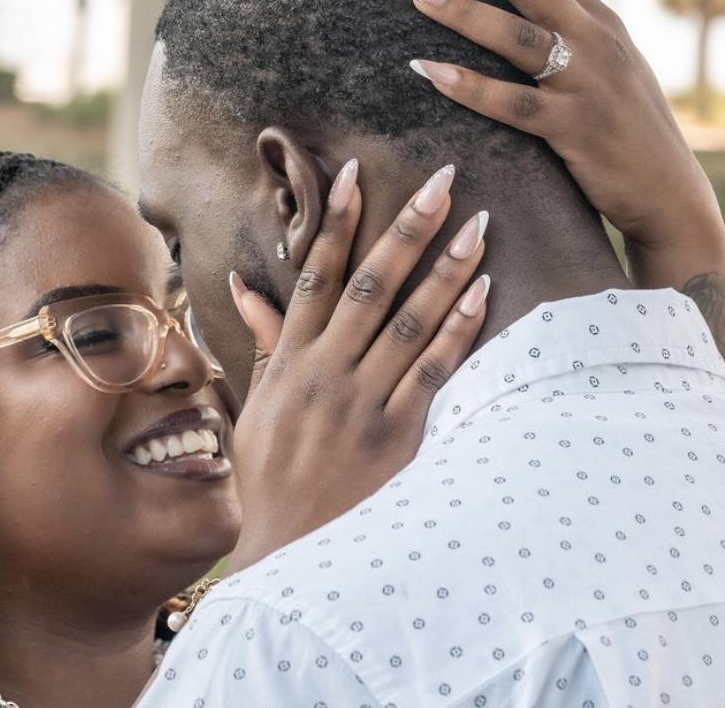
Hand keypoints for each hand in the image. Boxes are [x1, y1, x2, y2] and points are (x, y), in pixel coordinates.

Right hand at [224, 159, 488, 571]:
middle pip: (373, 285)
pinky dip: (459, 332)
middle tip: (444, 180)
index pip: (316, 273)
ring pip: (411, 322)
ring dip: (447, 271)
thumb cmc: (269, 473)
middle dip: (410, 228)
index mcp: (291, 359)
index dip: (337, 221)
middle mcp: (327, 372)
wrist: (286, 552)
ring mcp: (364, 403)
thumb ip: (264, 340)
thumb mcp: (258, 401)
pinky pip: (434, 374)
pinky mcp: (399, 437)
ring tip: (478, 225)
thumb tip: (240, 285)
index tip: (356, 171)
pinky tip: (483, 294)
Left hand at [392, 0, 724, 398]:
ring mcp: (588, 84)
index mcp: (598, 18)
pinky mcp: (577, 131)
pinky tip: (424, 69)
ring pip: (517, 34)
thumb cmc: (621, 127)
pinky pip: (514, 104)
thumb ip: (567, 16)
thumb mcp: (604, 60)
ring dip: (459, 7)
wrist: (670, 196)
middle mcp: (596, 40)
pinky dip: (469, 85)